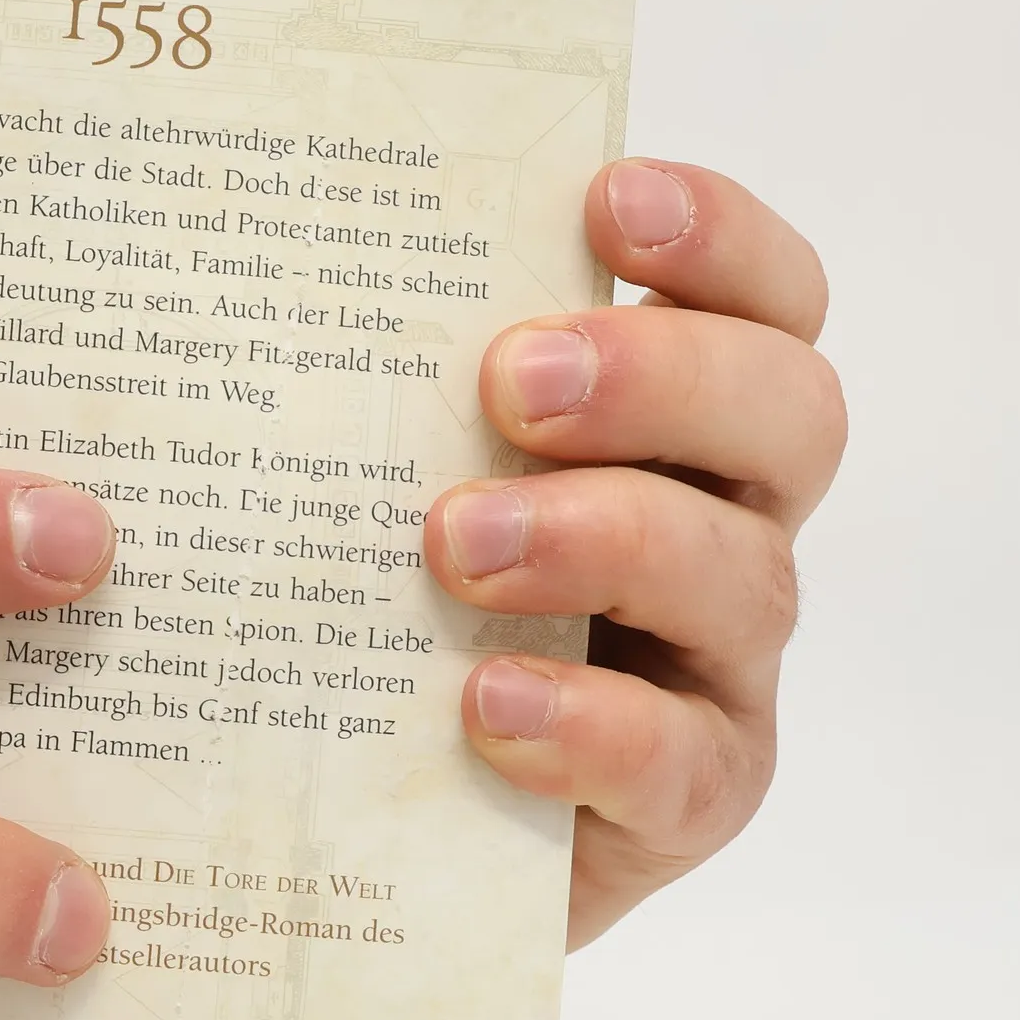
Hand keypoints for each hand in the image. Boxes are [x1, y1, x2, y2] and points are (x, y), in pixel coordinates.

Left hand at [428, 160, 846, 947]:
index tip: (606, 201)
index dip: (717, 238)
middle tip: (512, 382)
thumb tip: (233, 259)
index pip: (756, 302)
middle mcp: (718, 524)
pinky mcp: (683, 798)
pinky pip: (678, 760)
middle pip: (787, 412)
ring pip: (741, 575)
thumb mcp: (366, 482)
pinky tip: (485, 703)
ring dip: (605, 538)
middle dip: (662, 377)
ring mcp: (714, 665)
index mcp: (667, 424)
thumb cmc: (372, 611)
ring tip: (457, 542)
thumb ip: (363, 389)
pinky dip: (590, 724)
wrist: (372, 817)